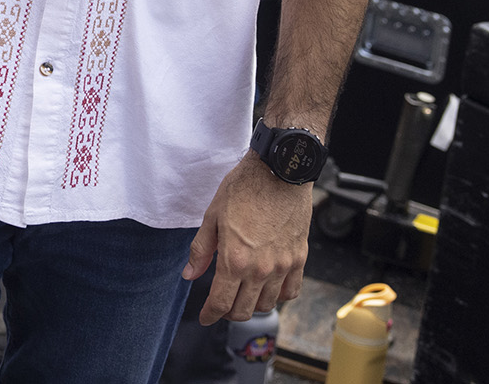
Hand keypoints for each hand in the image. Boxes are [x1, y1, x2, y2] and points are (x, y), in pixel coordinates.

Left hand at [185, 153, 309, 322]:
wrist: (279, 172)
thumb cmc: (244, 188)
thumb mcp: (212, 216)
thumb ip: (201, 250)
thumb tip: (190, 274)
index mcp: (234, 259)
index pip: (220, 303)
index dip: (210, 315)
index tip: (206, 317)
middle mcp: (259, 269)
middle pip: (243, 310)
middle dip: (228, 312)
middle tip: (222, 303)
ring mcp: (282, 266)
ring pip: (267, 304)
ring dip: (252, 305)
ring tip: (244, 293)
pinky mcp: (299, 259)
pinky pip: (291, 292)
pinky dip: (278, 296)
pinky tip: (269, 288)